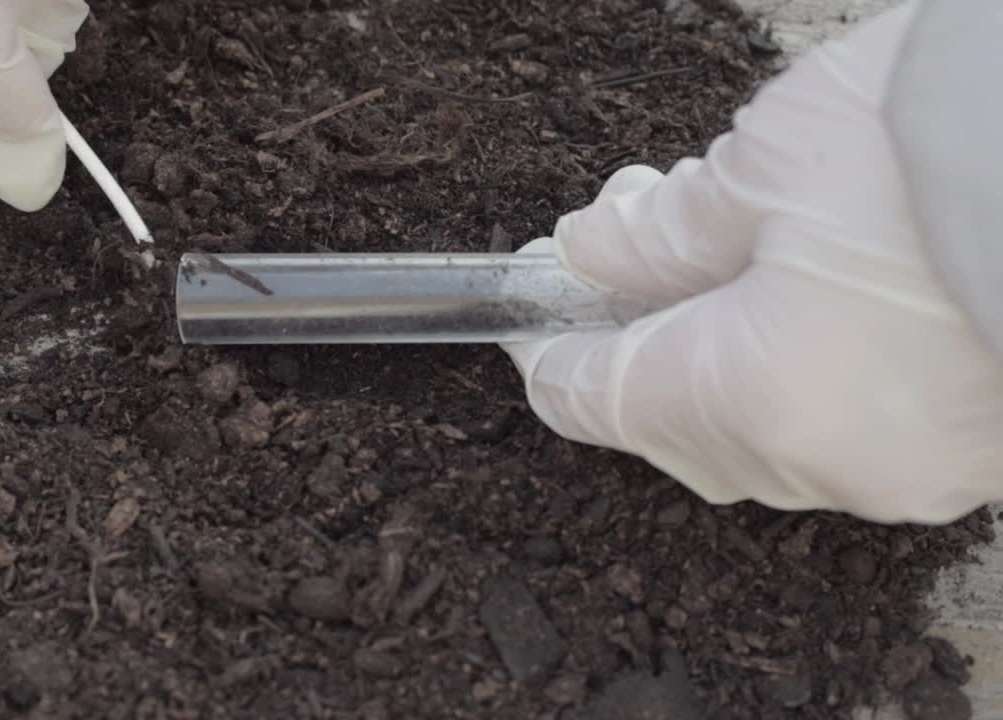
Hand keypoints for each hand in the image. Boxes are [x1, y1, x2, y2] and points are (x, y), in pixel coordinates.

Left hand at [501, 1, 1002, 523]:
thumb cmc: (953, 139)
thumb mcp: (769, 166)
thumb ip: (659, 233)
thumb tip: (593, 254)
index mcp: (766, 400)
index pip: (604, 397)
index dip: (552, 351)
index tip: (529, 312)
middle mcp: (841, 462)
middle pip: (680, 423)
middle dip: (641, 337)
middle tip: (621, 250)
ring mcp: (919, 465)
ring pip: (764, 431)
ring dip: (718, 351)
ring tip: (715, 252)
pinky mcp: (975, 443)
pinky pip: (844, 426)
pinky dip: (797, 369)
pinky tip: (794, 294)